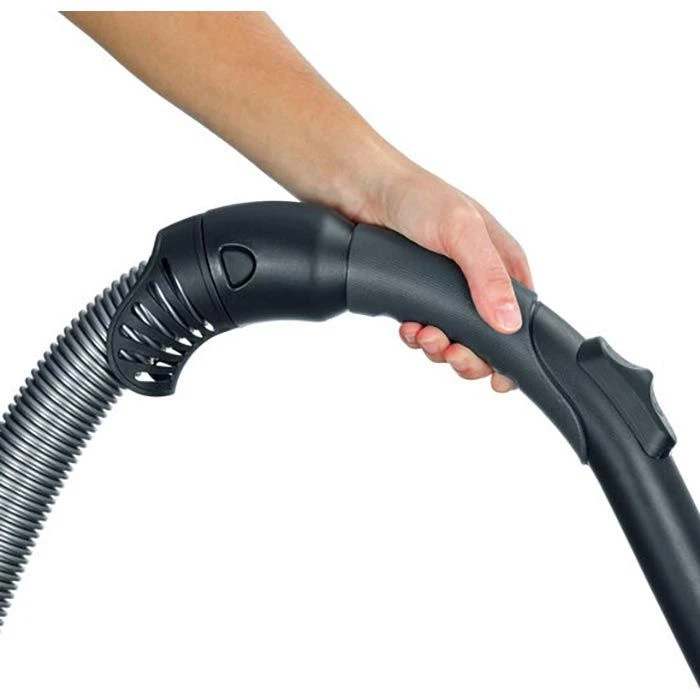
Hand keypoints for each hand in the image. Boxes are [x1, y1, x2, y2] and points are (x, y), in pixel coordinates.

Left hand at [356, 164, 533, 392]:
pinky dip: (417, 338)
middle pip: (488, 341)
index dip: (511, 354)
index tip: (495, 375)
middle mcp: (480, 281)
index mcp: (504, 264)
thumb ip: (487, 276)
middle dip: (469, 356)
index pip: (522, 321)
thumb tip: (508, 322)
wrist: (361, 191)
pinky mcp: (419, 297)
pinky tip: (407, 327)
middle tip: (450, 353)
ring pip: (455, 341)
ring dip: (439, 348)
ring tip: (422, 333)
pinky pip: (425, 332)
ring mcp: (448, 292)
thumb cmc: (417, 197)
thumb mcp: (461, 231)